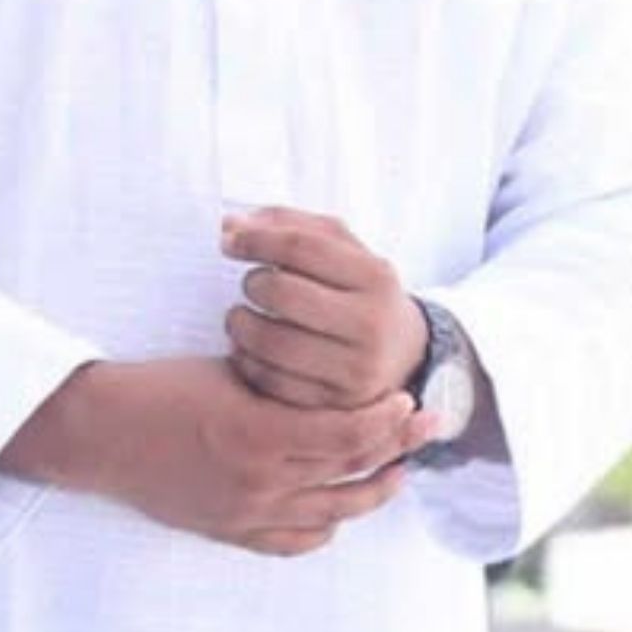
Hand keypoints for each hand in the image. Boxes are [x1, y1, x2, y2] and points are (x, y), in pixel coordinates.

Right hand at [36, 356, 435, 558]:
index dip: (386, 420)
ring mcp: (246, 514)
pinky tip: (338, 512)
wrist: (102, 432)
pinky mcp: (229, 531)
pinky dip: (324, 527)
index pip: (347, 435)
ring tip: (397, 472)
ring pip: (331, 513)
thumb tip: (333, 381)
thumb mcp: (229, 372)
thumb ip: (282, 385)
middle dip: (395, 448)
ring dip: (370, 492)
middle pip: (349, 473)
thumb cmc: (160, 388)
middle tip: (425, 429)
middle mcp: (261, 483)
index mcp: (261, 435)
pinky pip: (293, 542)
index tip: (408, 400)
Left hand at [221, 208, 428, 411]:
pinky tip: (247, 349)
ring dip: (240, 325)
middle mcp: (372, 323)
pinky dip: (247, 363)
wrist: (403, 351)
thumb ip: (288, 226)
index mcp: (375, 275)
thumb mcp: (340, 248)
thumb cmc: (356, 288)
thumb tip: (230, 226)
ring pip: (273, 343)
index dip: (255, 239)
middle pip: (284, 294)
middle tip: (250, 285)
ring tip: (239, 317)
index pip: (301, 247)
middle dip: (252, 284)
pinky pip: (274, 383)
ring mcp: (356, 368)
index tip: (229, 242)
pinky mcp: (336, 405)